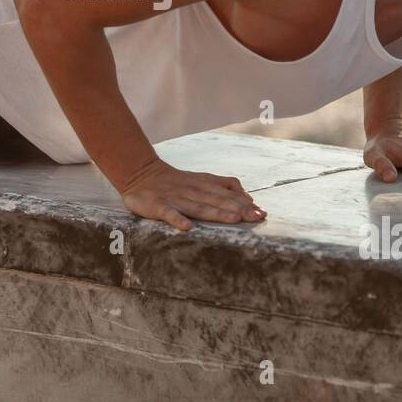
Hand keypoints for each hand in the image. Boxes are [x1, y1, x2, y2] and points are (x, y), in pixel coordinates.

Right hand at [118, 157, 266, 231]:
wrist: (140, 174)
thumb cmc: (175, 182)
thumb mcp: (202, 179)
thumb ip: (224, 185)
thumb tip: (249, 197)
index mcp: (203, 185)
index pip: (227, 194)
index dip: (244, 203)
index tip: (261, 213)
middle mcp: (192, 191)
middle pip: (217, 201)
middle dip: (237, 209)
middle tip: (256, 217)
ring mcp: (175, 198)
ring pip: (198, 206)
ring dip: (216, 213)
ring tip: (233, 220)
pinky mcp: (157, 205)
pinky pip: (168, 213)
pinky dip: (177, 219)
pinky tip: (187, 227)